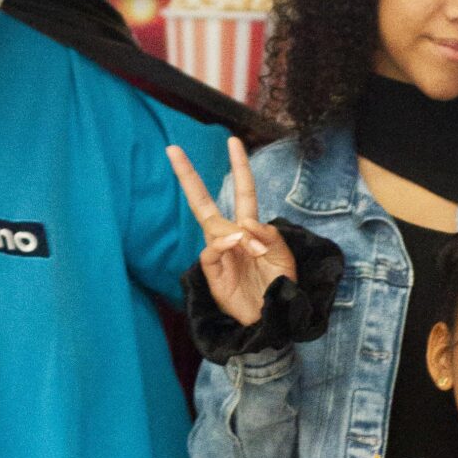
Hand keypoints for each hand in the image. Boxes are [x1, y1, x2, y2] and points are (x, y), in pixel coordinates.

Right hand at [167, 134, 297, 326]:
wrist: (274, 316)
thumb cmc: (278, 285)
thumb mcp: (284, 255)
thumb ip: (269, 235)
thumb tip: (246, 222)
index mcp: (249, 228)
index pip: (242, 190)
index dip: (239, 166)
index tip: (233, 141)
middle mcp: (230, 236)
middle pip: (204, 201)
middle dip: (188, 176)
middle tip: (172, 150)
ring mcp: (219, 254)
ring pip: (211, 226)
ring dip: (234, 232)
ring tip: (255, 250)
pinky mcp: (213, 273)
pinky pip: (210, 251)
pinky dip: (222, 244)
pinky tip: (235, 244)